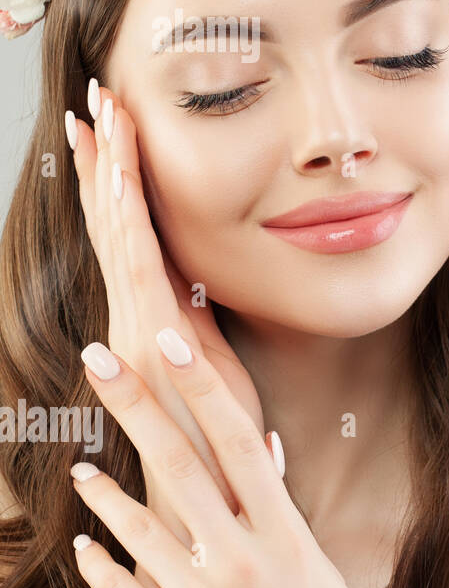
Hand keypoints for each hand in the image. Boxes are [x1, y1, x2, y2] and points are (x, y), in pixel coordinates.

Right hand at [67, 80, 264, 587]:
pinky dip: (125, 220)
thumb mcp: (211, 365)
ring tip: (101, 117)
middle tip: (95, 98)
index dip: (121, 179)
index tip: (115, 127)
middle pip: (116, 219)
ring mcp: (139, 319)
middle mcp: (136, 310)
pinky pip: (137, 265)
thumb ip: (197, 325)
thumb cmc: (214, 432)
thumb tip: (199, 287)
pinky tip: (116, 181)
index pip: (133, 232)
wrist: (204, 489)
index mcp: (152, 313)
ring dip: (112, 171)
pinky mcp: (153, 334)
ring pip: (120, 230)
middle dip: (107, 157)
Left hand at [69, 340, 353, 587]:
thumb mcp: (311, 555)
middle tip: (100, 359)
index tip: (170, 342)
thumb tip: (263, 446)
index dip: (203, 390)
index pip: (237, 442)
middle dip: (138, 409)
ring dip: (106, 496)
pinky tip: (83, 545)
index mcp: (282, 529)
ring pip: (143, 533)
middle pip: (181, 469)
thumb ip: (280, 503)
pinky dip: (104, 570)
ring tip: (80, 464)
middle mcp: (242, 557)